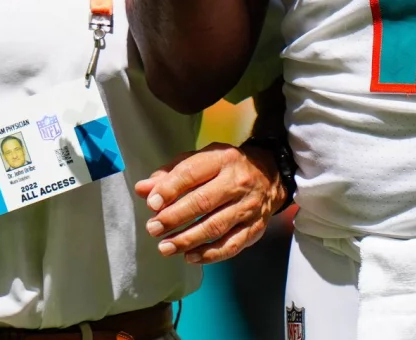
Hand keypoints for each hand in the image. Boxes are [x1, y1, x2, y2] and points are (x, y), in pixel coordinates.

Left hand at [134, 141, 285, 263]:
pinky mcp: (255, 227)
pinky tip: (190, 257)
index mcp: (222, 160)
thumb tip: (143, 189)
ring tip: (165, 247)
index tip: (151, 203)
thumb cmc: (226, 167)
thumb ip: (172, 174)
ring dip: (187, 240)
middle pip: (203, 202)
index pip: (193, 173)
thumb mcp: (202, 159)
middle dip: (174, 218)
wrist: (271, 174)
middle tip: (153, 228)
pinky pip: (232, 245)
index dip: (170, 189)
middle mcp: (238, 182)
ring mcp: (249, 206)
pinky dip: (210, 254)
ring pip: (216, 226)